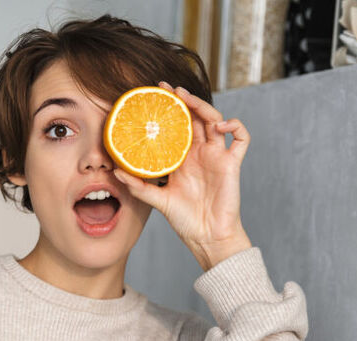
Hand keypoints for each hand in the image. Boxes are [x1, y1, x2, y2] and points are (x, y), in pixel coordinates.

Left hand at [113, 81, 252, 270]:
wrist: (207, 237)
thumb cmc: (185, 220)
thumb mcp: (157, 200)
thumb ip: (138, 186)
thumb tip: (115, 171)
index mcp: (182, 158)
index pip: (176, 126)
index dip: (168, 110)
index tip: (152, 96)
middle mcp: (200, 153)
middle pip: (194, 117)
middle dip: (183, 99)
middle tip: (166, 88)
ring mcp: (217, 156)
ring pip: (215, 120)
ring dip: (203, 106)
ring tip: (186, 98)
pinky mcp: (232, 163)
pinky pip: (241, 138)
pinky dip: (235, 126)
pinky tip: (220, 126)